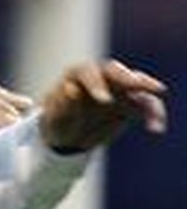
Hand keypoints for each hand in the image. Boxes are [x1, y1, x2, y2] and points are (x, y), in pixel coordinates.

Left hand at [37, 58, 166, 152]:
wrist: (67, 137)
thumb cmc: (56, 123)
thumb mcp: (54, 119)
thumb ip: (62, 105)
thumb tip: (70, 89)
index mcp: (78, 75)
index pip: (89, 72)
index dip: (96, 84)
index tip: (103, 101)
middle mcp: (100, 77)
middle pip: (116, 71)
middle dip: (127, 77)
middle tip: (136, 84)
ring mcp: (118, 88)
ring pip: (137, 84)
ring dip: (147, 92)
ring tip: (155, 103)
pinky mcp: (131, 103)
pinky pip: (146, 104)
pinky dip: (153, 114)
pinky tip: (155, 127)